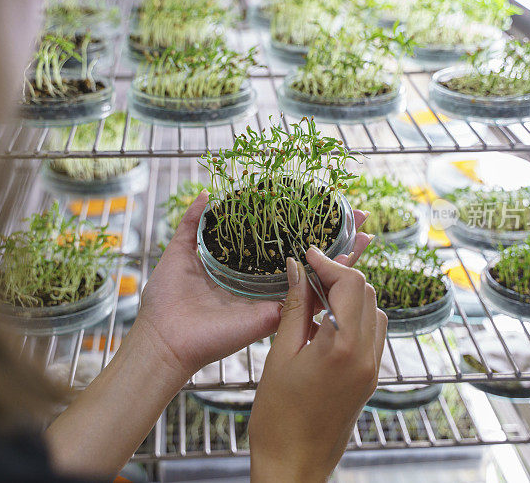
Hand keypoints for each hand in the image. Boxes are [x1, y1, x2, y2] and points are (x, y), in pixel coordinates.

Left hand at [135, 190, 372, 379]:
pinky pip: (307, 299)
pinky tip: (354, 265)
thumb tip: (206, 193)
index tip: (324, 203)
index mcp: (244, 268)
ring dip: (345, 256)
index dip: (303, 223)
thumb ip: (193, 224)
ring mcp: (271, 299)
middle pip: (306, 256)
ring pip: (316, 276)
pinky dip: (333, 283)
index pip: (281, 241)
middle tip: (359, 215)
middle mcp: (262, 283)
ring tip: (367, 233)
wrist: (162, 337)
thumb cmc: (167, 300)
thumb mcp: (179, 252)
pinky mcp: (272, 316)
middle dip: (334, 235)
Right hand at [248, 248, 386, 481]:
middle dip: (340, 276)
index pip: (350, 285)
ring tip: (316, 298)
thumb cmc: (278, 417)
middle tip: (309, 273)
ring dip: (350, 296)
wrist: (294, 465)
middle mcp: (366, 356)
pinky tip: (327, 324)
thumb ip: (295, 309)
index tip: (308, 254)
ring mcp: (372, 369)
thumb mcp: (279, 356)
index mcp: (342, 348)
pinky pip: (373, 335)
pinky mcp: (371, 379)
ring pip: (374, 312)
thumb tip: (297, 271)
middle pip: (367, 293)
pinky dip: (356, 318)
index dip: (330, 263)